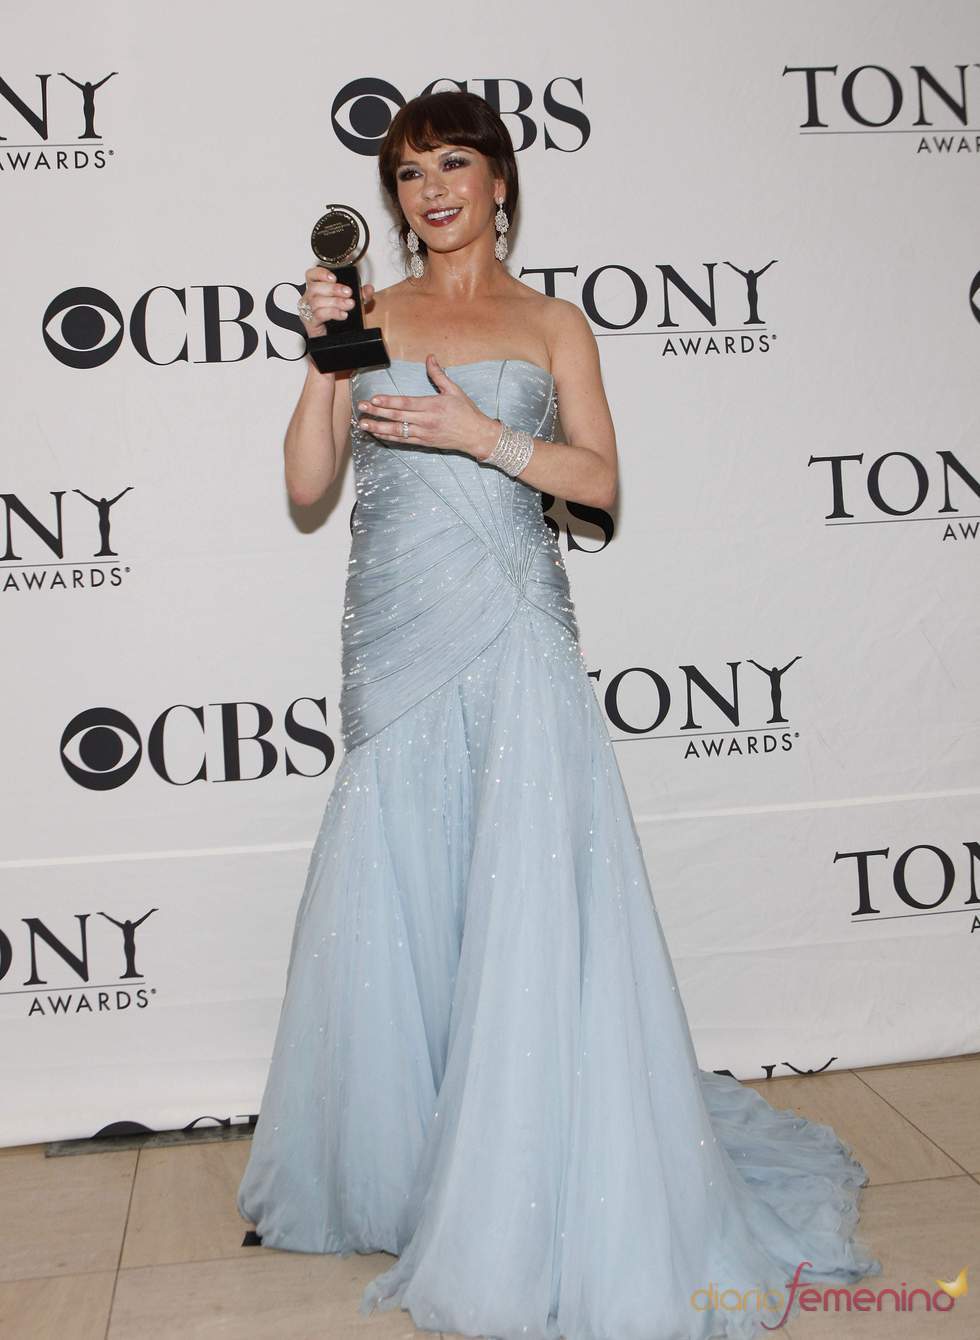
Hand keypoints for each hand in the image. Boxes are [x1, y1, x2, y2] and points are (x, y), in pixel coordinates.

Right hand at [299, 265, 374, 339]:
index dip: (320, 273)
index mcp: (317, 289)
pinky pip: (319, 314)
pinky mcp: (310, 323)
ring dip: (335, 302)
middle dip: (333, 289)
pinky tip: (342, 314)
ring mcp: (308, 310)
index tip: (334, 277)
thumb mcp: (354, 303)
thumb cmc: (341, 319)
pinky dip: (332, 313)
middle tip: (348, 293)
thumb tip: (368, 289)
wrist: (338, 339)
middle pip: (315, 287)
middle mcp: (310, 298)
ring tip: (348, 305)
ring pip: (316, 301)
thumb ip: (362, 295)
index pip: (312, 275)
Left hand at [356, 354, 499, 459]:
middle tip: (360, 408)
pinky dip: (389, 437)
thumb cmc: (466, 412)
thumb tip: (430, 357)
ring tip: (363, 424)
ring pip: (397, 431)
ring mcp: (424, 433)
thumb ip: (438, 374)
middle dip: (377, 413)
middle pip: (397, 417)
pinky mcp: (424, 442)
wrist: (477, 435)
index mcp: (432, 406)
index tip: (373, 398)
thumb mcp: (454, 390)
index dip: (388, 401)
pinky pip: (403, 440)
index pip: (405, 403)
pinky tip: (377, 434)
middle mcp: (426, 421)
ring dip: (378, 428)